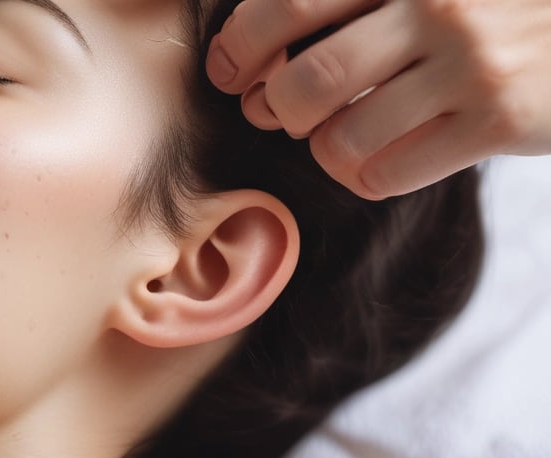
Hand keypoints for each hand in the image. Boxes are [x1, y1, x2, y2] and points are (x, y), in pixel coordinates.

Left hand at [207, 0, 550, 198]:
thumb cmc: (488, 7)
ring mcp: (469, 65)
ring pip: (344, 136)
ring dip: (321, 148)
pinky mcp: (496, 121)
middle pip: (309, 79)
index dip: (241, 43)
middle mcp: (437, 7)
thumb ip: (357, 5)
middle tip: (274, 111)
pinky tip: (374, 160)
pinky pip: (389, 172)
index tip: (226, 70)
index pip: (292, 4)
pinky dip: (363, 176)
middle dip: (274, 107)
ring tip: (334, 137)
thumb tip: (259, 59)